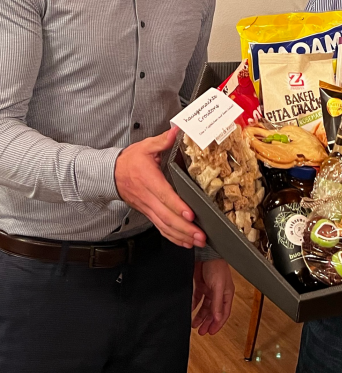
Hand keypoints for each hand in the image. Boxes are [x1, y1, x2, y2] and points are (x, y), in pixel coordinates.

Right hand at [115, 126, 205, 248]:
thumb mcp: (145, 146)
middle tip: (200, 235)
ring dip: (181, 235)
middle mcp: (147, 197)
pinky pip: (160, 227)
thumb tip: (177, 131)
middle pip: (166, 217)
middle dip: (184, 228)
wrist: (110, 174)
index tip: (190, 214)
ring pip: (164, 226)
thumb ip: (162, 140)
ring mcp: (147, 207)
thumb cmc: (129, 160)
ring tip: (197, 241)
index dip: (177, 206)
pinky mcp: (147, 213)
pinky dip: (172, 237)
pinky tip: (184, 241)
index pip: (164, 196)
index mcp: (148, 180)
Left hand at [192, 259, 234, 335]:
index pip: (223, 313)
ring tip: (195, 325)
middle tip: (202, 332)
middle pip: (213, 311)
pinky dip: (194, 305)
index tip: (211, 332)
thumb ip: (217, 303)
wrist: (206, 252)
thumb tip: (218, 318)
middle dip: (208, 322)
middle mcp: (218, 293)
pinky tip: (190, 310)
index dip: (218, 323)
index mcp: (226, 294)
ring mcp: (209, 289)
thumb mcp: (219, 287)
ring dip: (200, 316)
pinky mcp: (200, 284)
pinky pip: (197, 298)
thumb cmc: (216, 266)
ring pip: (205, 307)